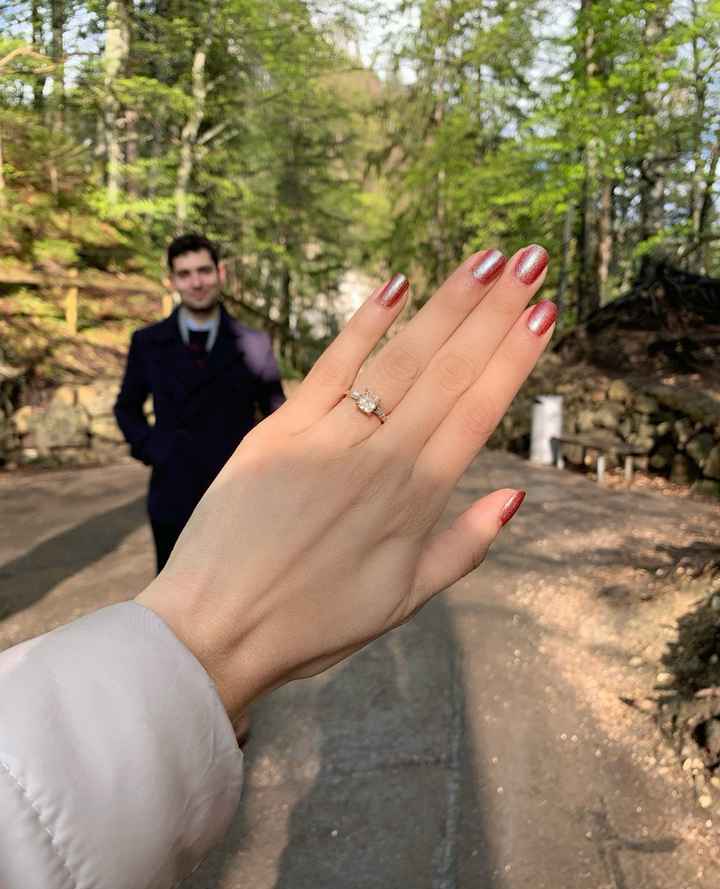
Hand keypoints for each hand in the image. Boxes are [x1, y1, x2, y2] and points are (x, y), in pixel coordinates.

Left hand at [136, 246, 555, 723]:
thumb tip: (516, 496)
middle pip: (449, 372)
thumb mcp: (404, 601)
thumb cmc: (313, 622)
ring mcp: (328, 439)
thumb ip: (463, 546)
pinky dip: (363, 325)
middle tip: (531, 261)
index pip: (478, 411)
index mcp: (415, 500)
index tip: (543, 312)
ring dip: (446, 306)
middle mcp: (380, 460)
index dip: (514, 357)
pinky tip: (395, 286)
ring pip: (399, 360)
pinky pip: (329, 367)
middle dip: (494, 312)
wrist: (216, 627)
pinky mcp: (279, 430)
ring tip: (486, 261)